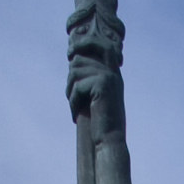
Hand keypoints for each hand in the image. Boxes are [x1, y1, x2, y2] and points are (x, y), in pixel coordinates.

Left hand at [67, 22, 125, 138]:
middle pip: (80, 58)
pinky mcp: (103, 85)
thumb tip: (74, 59)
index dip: (86, 43)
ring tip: (74, 106)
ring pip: (75, 72)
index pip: (102, 45)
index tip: (71, 53)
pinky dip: (72, 101)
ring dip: (70, 91)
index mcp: (113, 74)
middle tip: (69, 94)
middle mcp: (113, 73)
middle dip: (70, 76)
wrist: (110, 140)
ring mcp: (109, 77)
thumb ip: (90, 77)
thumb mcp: (96, 96)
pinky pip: (77, 86)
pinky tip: (75, 114)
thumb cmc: (101, 123)